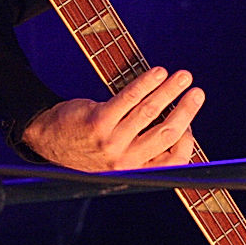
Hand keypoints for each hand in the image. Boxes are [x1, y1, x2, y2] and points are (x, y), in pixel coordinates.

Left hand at [21, 67, 204, 171]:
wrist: (49, 141)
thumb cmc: (90, 146)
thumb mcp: (118, 159)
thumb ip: (144, 149)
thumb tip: (181, 127)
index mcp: (134, 172)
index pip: (173, 161)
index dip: (187, 139)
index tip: (190, 121)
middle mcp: (124, 161)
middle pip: (166, 132)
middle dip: (186, 110)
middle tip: (197, 91)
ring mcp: (111, 141)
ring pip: (149, 112)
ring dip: (170, 90)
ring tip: (182, 76)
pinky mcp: (98, 121)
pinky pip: (129, 98)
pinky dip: (146, 83)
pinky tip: (158, 72)